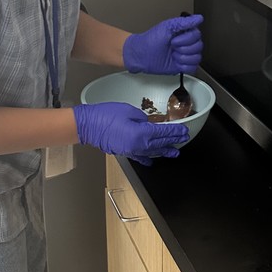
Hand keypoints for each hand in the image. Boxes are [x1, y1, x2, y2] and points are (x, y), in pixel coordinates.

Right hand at [73, 102, 188, 165]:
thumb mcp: (129, 111)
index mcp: (141, 134)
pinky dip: (148, 158)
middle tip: (184, 139)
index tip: (184, 130)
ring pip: (153, 152)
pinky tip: (152, 161)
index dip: (175, 131)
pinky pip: (140, 157)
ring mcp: (132, 151)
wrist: (88, 126)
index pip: (163, 133)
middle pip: (160, 143)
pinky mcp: (125, 152)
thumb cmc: (105, 115)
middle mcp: (139, 145)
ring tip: (174, 152)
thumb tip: (149, 124)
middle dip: (173, 141)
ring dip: (164, 151)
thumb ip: (143, 119)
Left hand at [122, 14, 202, 74]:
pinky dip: (184, 66)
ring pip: (197, 58)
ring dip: (183, 57)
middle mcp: (186, 43)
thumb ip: (184, 22)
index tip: (174, 39)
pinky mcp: (182, 66)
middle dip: (183, 48)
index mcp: (184, 32)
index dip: (186, 39)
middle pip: (198, 47)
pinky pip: (192, 68)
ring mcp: (185, 55)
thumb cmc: (150, 40)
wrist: (141, 55)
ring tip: (173, 55)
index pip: (197, 35)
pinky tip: (175, 62)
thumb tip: (199, 18)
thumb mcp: (167, 27)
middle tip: (172, 47)